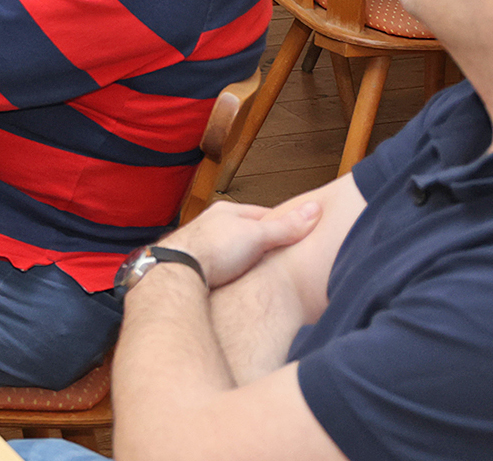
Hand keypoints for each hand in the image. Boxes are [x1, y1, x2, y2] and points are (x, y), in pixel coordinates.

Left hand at [163, 197, 324, 290]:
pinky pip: (223, 268)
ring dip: (247, 260)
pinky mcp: (198, 266)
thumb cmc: (213, 249)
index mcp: (226, 212)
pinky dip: (234, 273)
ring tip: (265, 273)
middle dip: (264, 244)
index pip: (263, 215)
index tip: (300, 234)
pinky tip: (241, 283)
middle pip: (247, 233)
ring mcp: (203, 245)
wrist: (177, 271)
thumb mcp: (257, 235)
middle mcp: (212, 225)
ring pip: (233, 250)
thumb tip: (315, 209)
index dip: (283, 225)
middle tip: (285, 257)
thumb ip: (285, 227)